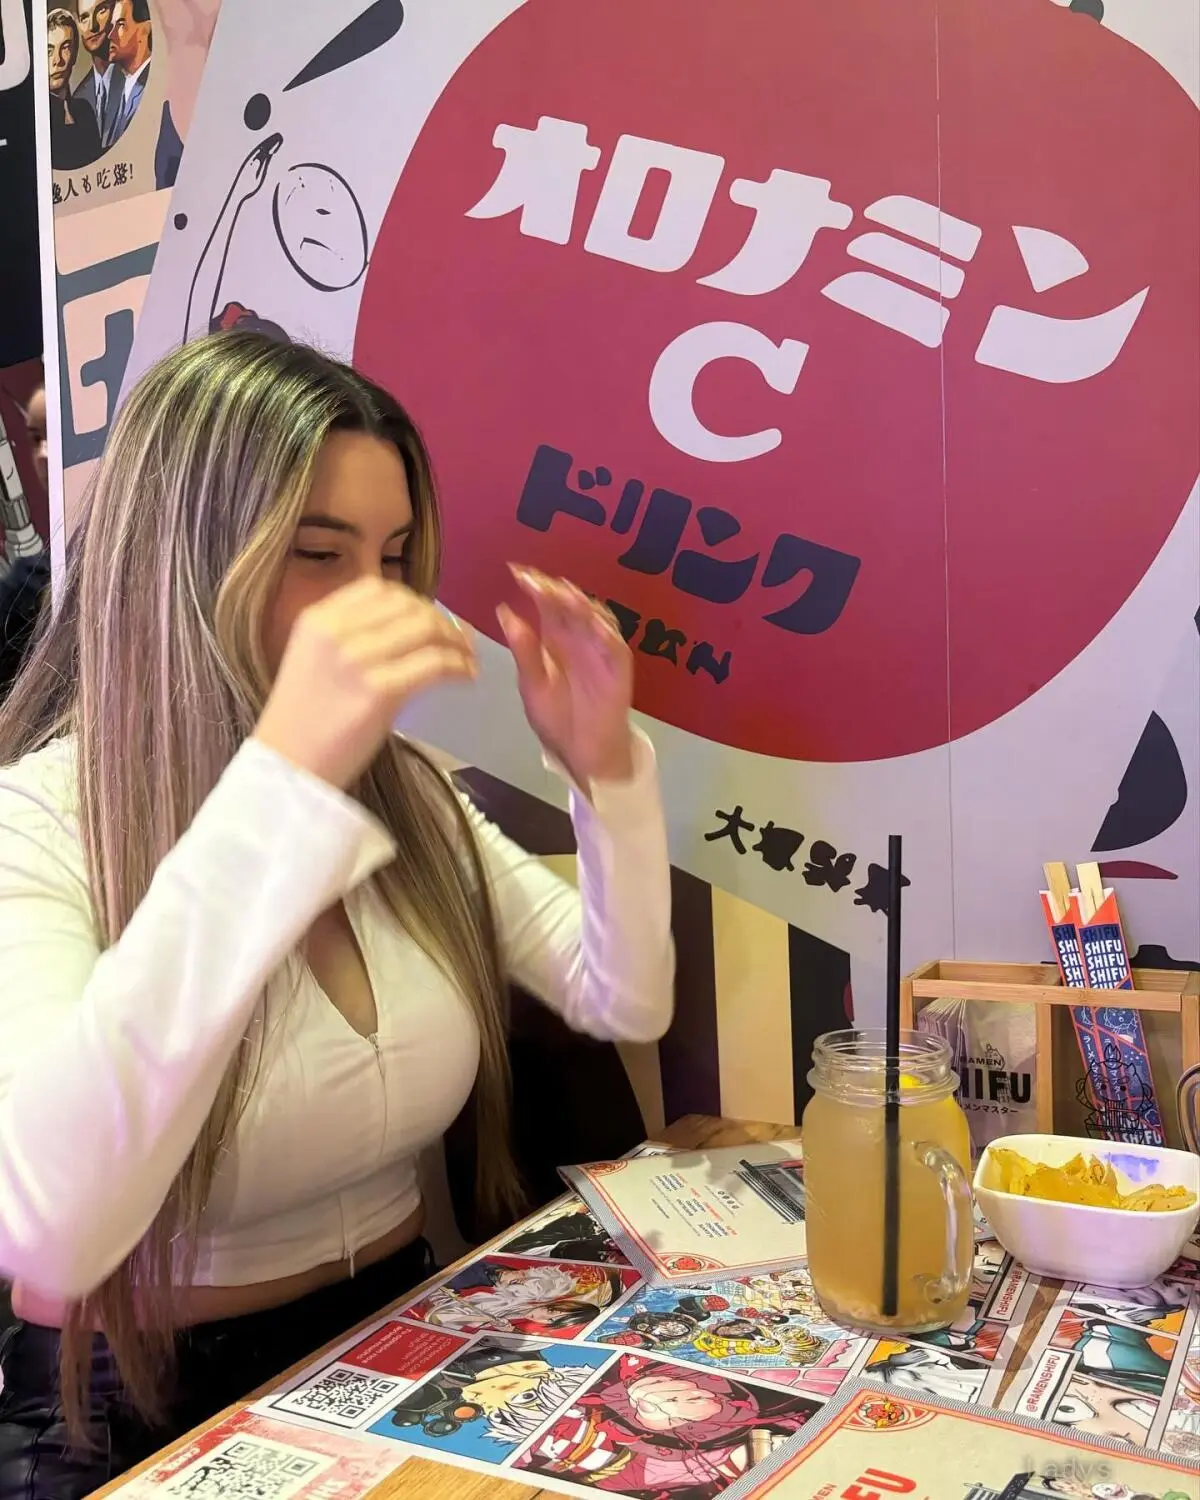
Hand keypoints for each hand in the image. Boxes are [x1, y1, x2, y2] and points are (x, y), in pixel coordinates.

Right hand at [254, 578, 476, 789]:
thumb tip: (412, 625)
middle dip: (441, 621)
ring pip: (427, 630)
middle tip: (459, 642)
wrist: (288, 766)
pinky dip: (458, 666)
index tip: (431, 620)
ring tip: (467, 659)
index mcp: (318, 619)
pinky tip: (465, 676)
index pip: (379, 589)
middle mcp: (337, 632)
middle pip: (409, 606)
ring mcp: (358, 659)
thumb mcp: (314, 660)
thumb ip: (350, 637)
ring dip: (457, 642)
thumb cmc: (305, 721)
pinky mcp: (380, 691)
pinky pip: (435, 664)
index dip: (414, 601)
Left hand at [497, 566, 635, 785]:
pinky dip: (609, 637)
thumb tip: (503, 610)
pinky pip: (617, 649)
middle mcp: (580, 639)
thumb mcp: (531, 684)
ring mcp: (602, 652)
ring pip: (597, 620)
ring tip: (565, 595)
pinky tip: (595, 627)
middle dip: (556, 591)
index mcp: (556, 640)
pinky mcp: (619, 671)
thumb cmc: (557, 719)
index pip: (547, 605)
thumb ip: (523, 650)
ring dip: (583, 606)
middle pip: (571, 606)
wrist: (582, 754)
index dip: (536, 587)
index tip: (516, 571)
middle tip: (538, 580)